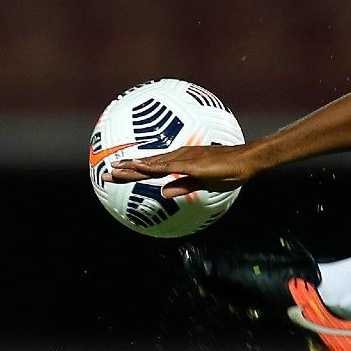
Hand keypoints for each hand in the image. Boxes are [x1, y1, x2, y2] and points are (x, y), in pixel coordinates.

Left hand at [105, 143, 262, 198]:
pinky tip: (138, 168)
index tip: (115, 175)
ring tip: (113, 171)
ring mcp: (182, 158)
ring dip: (132, 167)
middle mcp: (177, 157)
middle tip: (105, 175)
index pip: (151, 169)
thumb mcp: (202, 183)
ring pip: (152, 164)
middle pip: (146, 165)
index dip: (132, 172)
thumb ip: (183, 186)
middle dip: (124, 170)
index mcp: (179, 163)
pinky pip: (166, 166)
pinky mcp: (189, 163)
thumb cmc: (229, 171)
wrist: (245, 161)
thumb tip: (163, 192)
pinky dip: (150, 167)